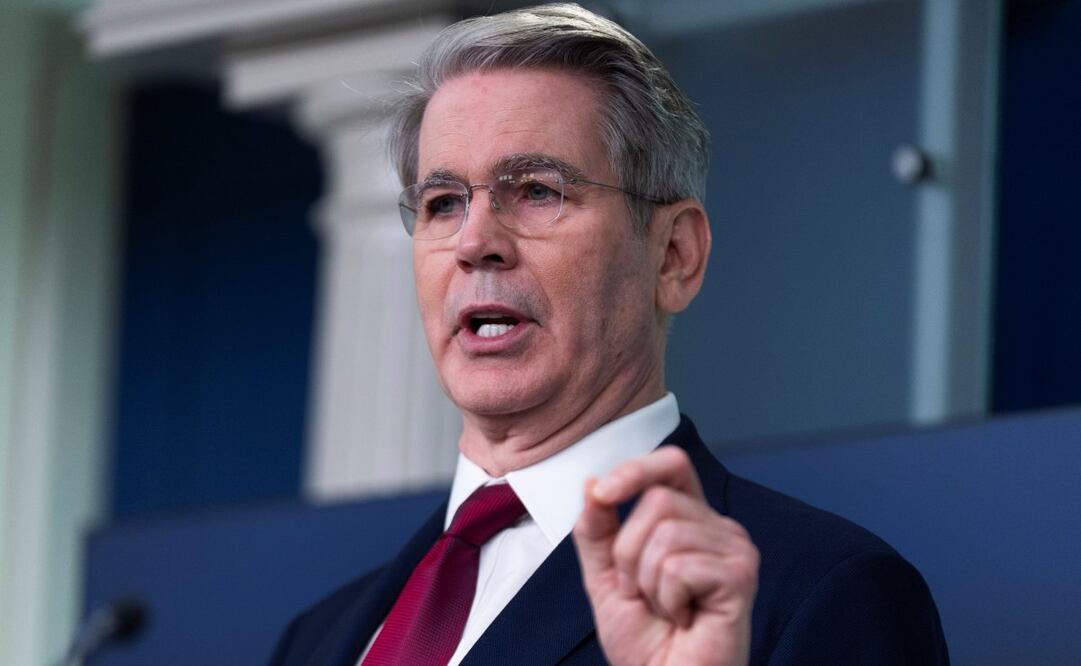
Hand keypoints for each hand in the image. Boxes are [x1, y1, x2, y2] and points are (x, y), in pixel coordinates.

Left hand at [572, 446, 758, 665]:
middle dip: (629, 552)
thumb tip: (592, 485)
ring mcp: (735, 550)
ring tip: (666, 608)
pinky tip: (683, 619)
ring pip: (666, 532)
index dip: (635, 470)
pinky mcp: (741, 576)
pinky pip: (679, 566)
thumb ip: (596, 530)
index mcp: (690, 520)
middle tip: (643, 593)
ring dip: (647, 581)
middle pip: (658, 499)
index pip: (671, 466)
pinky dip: (667, 598)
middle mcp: (718, 528)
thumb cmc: (645, 642)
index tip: (602, 494)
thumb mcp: (605, 577)